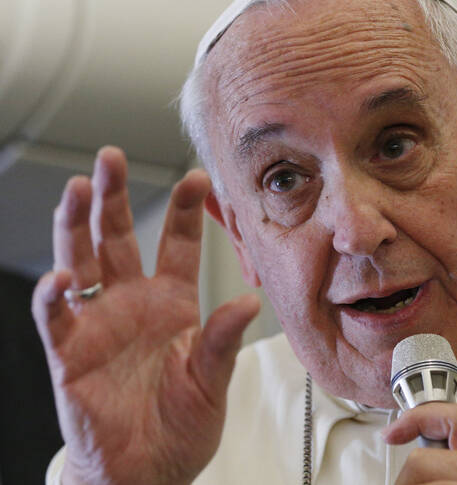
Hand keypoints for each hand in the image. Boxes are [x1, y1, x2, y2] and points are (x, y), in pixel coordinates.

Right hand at [31, 147, 259, 484]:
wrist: (146, 470)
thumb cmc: (180, 425)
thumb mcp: (212, 381)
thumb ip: (223, 341)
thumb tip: (249, 302)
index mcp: (172, 304)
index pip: (177, 245)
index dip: (184, 211)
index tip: (197, 177)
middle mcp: (131, 305)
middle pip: (117, 239)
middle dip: (114, 198)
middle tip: (112, 156)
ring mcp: (98, 325)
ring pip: (81, 263)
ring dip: (76, 227)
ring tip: (79, 188)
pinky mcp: (69, 355)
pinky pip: (57, 320)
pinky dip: (54, 299)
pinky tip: (60, 277)